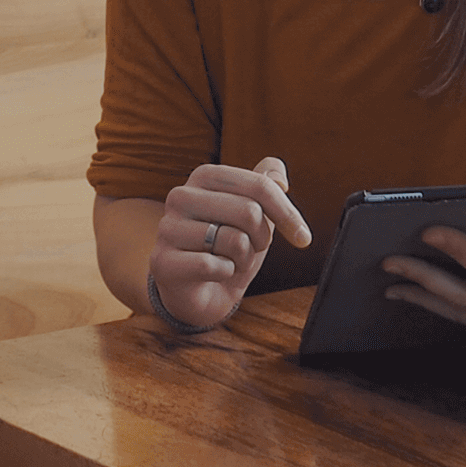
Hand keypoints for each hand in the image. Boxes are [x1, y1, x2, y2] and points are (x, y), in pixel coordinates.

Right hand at [147, 157, 311, 329]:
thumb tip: (279, 174)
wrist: (197, 292)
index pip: (260, 186)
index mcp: (205, 176)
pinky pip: (213, 265)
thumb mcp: (254, 217)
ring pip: (234, 240)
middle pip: (250, 212)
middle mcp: (181, 195)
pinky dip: (225, 274)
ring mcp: (168, 228)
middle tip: (250, 250)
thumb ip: (265, 188)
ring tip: (229, 261)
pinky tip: (214, 273)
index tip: (303, 237)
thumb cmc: (227, 249)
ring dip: (243, 259)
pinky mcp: (162, 261)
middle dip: (262, 239)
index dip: (288, 214)